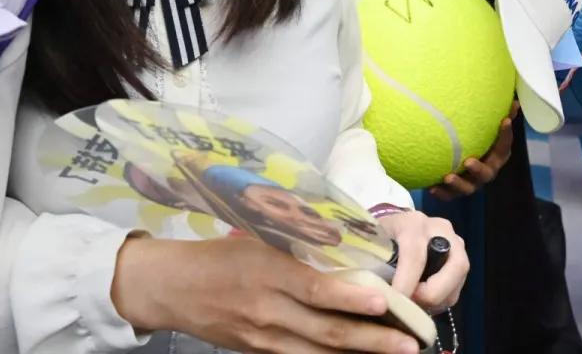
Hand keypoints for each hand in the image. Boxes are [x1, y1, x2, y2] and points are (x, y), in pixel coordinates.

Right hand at [113, 235, 420, 353]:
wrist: (170, 288)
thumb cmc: (219, 255)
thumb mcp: (258, 239)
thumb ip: (299, 248)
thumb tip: (348, 248)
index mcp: (269, 272)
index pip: (316, 289)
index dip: (351, 298)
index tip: (385, 302)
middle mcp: (269, 310)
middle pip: (327, 331)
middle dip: (373, 341)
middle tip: (410, 344)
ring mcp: (264, 339)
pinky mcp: (260, 353)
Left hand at [376, 211, 467, 311]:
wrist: (393, 227)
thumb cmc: (379, 238)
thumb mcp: (369, 245)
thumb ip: (369, 265)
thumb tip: (371, 296)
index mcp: (413, 223)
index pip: (416, 256)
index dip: (407, 283)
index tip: (394, 303)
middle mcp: (441, 229)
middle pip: (454, 265)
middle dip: (433, 293)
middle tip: (411, 305)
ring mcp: (455, 242)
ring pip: (458, 279)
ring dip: (438, 300)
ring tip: (414, 305)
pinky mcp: (460, 257)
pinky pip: (457, 287)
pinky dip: (442, 301)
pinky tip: (422, 301)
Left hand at [430, 102, 518, 200]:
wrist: (462, 163)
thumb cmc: (478, 142)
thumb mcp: (487, 131)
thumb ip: (500, 117)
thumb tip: (515, 102)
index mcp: (496, 157)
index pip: (504, 147)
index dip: (506, 134)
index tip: (505, 121)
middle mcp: (486, 172)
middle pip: (486, 174)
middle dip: (478, 169)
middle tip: (468, 161)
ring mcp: (471, 183)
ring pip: (467, 188)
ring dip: (458, 184)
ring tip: (448, 176)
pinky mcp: (455, 191)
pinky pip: (448, 195)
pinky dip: (441, 192)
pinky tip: (431, 186)